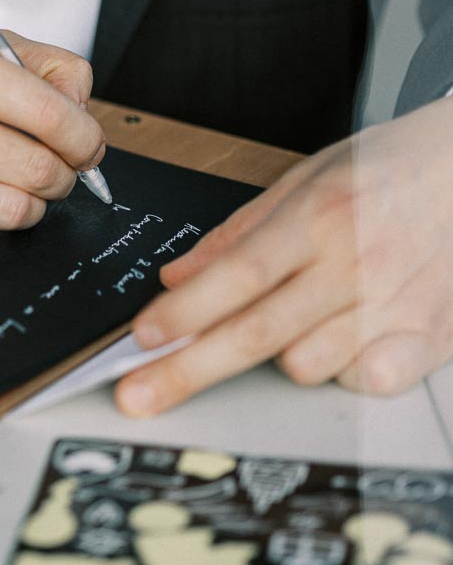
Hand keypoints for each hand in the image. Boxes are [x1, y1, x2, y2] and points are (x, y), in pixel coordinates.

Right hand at [0, 31, 104, 245]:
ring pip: (13, 212)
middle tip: (56, 170)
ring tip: (17, 185)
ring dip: (30, 205)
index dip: (85, 139)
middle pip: (39, 171)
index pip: (51, 114)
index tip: (88, 146)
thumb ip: (42, 66)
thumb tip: (85, 109)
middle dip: (64, 177)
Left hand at [116, 99, 452, 415]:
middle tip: (140, 395)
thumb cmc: (393, 169)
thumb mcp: (309, 177)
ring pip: (309, 365)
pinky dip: (343, 373)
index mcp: (320, 216)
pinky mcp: (430, 337)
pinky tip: (342, 343)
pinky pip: (366, 381)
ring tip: (292, 324)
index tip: (143, 338)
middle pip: (258, 332)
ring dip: (279, 358)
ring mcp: (396, 305)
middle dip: (188, 370)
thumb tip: (179, 277)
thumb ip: (240, 232)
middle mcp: (356, 263)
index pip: (238, 274)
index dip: (185, 311)